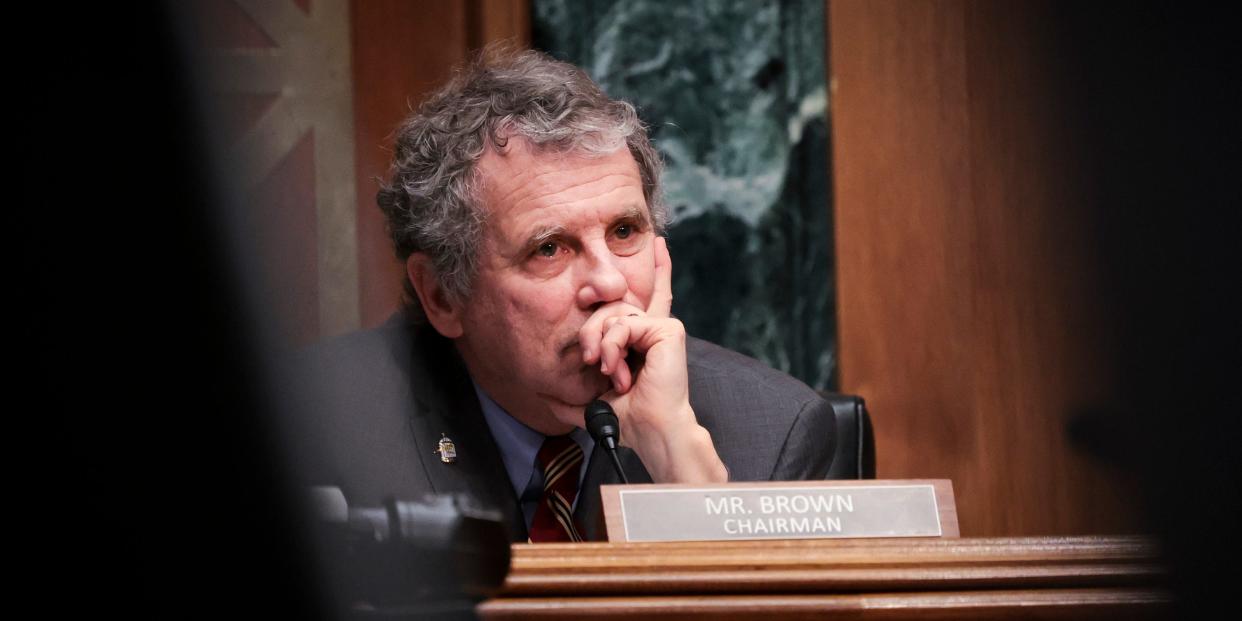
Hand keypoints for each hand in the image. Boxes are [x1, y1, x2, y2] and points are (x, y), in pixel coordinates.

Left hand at [578, 237, 727, 482]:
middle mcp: (655, 328)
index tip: (658, 243)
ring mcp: (662, 327)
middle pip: (612, 304)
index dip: (658, 268)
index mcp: (644, 339)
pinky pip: (625, 323)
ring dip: (601, 343)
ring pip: (614, 312)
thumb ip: (570, 393)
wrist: (648, 429)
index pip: (650, 296)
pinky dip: (613, 345)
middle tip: (590, 359)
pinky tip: (616, 367)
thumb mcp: (591, 399)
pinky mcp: (668, 329)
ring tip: (607, 370)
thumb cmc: (627, 418)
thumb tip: (542, 397)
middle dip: (591, 330)